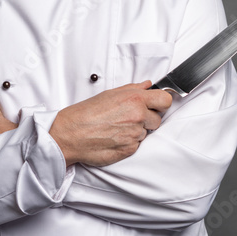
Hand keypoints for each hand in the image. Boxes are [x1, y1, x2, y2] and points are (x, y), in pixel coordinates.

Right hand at [49, 81, 172, 166]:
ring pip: (146, 133)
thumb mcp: (110, 94)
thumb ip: (133, 89)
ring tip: (117, 128)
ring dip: (136, 131)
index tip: (156, 105)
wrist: (71, 134)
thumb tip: (148, 85)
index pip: (165, 100)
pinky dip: (128, 142)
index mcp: (135, 99)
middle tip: (130, 118)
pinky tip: (114, 137)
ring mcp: (135, 134)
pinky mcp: (130, 149)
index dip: (161, 103)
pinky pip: (137, 145)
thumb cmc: (86, 113)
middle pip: (158, 119)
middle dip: (148, 119)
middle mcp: (138, 116)